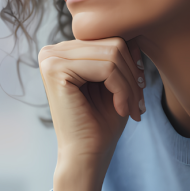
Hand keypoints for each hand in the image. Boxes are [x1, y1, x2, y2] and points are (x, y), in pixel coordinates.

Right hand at [38, 37, 145, 190]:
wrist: (86, 157)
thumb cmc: (101, 123)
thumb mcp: (118, 83)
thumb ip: (123, 56)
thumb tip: (135, 34)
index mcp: (65, 51)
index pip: (111, 38)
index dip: (131, 63)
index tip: (139, 90)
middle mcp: (52, 50)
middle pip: (113, 42)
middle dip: (132, 74)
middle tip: (137, 103)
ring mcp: (51, 58)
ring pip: (113, 54)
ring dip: (130, 84)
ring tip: (130, 108)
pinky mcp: (56, 70)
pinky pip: (106, 67)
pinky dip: (122, 89)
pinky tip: (120, 109)